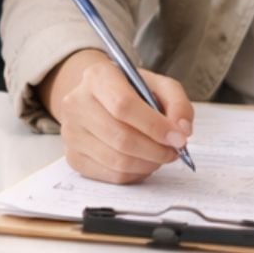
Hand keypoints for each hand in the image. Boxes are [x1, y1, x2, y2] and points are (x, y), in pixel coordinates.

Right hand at [39, 49, 194, 184]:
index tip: (178, 137)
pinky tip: (144, 162)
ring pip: (117, 160)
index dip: (155, 126)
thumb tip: (182, 130)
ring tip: (161, 155)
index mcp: (97, 77)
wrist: (98, 98)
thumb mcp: (158, 85)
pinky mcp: (73, 157)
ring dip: (148, 164)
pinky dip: (135, 174)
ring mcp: (71, 132)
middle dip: (156, 150)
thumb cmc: (131, 91)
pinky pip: (110, 176)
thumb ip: (177, 103)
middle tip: (174, 150)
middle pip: (121, 137)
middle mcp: (76, 103)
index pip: (124, 106)